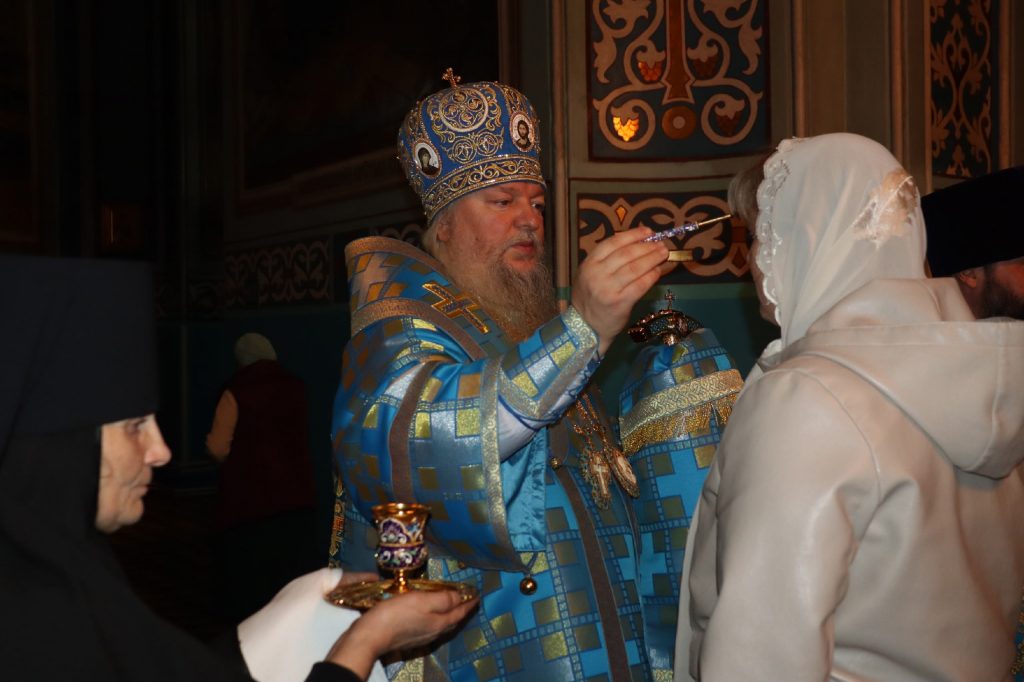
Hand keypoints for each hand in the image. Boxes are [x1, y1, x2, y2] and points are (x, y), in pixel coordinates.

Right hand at [325, 589, 478, 678]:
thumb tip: (461, 597)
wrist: (369, 637)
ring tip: (450, 604)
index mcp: (440, 623)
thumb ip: (443, 599)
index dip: (470, 603)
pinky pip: (428, 626)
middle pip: (452, 620)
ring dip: (448, 614)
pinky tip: (428, 613)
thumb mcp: (422, 600)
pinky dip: (434, 617)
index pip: (460, 612)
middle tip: (467, 599)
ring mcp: (420, 637)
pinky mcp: (408, 638)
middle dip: (461, 609)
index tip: (478, 595)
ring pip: (441, 624)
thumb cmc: (396, 615)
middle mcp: (433, 633)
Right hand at [571, 228, 674, 353]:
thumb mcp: (590, 274)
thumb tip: (638, 244)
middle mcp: (597, 274)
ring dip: (652, 259)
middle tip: (661, 244)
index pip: (613, 243)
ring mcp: (608, 289)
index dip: (633, 235)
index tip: (648, 232)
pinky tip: (658, 271)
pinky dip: (651, 276)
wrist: (585, 326)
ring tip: (663, 254)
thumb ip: (608, 260)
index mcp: (589, 264)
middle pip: (627, 254)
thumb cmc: (591, 298)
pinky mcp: (620, 302)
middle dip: (647, 247)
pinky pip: (640, 285)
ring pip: (635, 268)